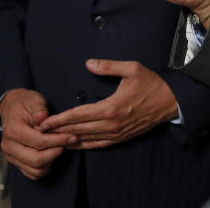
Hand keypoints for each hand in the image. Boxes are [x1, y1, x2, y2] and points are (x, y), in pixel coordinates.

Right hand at [0, 88, 75, 178]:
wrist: (12, 108)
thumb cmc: (25, 104)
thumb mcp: (34, 101)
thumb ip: (39, 110)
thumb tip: (43, 117)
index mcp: (13, 131)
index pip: (38, 142)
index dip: (58, 140)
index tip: (71, 136)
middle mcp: (9, 146)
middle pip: (36, 160)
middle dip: (56, 152)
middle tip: (67, 142)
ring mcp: (11, 156)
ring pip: (34, 170)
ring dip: (51, 161)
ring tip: (59, 147)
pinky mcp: (16, 161)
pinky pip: (32, 173)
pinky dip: (44, 167)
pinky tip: (51, 154)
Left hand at [38, 59, 178, 148]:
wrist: (171, 101)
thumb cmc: (152, 84)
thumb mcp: (132, 69)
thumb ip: (108, 66)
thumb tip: (89, 63)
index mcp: (111, 107)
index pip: (78, 115)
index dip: (58, 119)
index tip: (43, 122)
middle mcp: (112, 124)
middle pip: (77, 129)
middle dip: (56, 131)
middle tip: (38, 131)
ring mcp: (117, 133)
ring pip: (86, 139)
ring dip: (67, 139)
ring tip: (50, 139)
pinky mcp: (121, 137)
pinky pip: (98, 145)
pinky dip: (83, 145)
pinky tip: (73, 144)